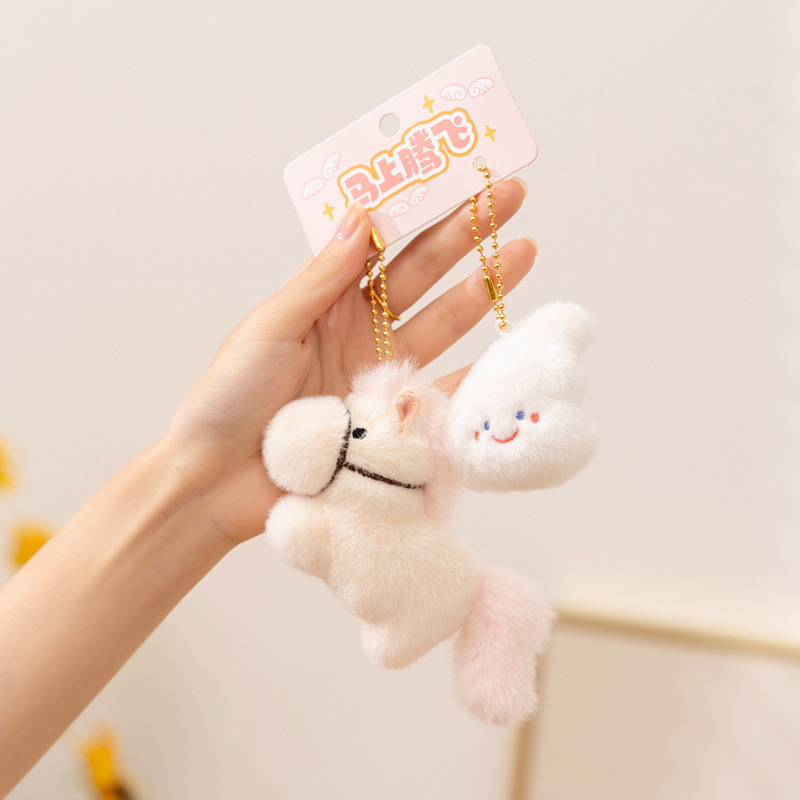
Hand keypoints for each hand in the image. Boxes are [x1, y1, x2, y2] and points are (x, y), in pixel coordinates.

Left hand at [165, 179, 535, 544]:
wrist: (219, 477)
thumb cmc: (229, 396)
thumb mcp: (272, 324)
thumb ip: (322, 276)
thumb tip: (363, 214)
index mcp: (329, 302)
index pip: (387, 245)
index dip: (423, 211)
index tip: (460, 178)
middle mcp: (361, 332)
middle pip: (424, 276)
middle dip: (469, 238)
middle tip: (511, 199)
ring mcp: (381, 375)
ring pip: (442, 326)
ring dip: (481, 292)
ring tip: (520, 256)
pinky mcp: (392, 421)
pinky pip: (442, 395)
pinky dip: (474, 377)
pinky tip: (506, 351)